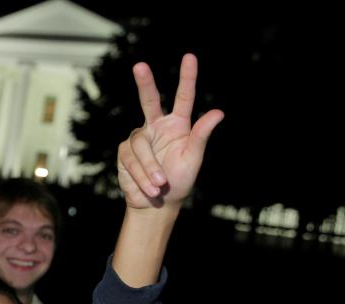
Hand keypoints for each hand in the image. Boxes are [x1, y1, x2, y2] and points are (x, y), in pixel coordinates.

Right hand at [117, 53, 223, 208]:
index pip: (183, 98)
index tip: (189, 57)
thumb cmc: (179, 181)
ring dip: (150, 167)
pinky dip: (140, 175)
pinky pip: (131, 159)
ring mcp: (139, 138)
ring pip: (140, 144)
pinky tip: (148, 187)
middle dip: (145, 83)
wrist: (156, 204)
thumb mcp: (193, 158)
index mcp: (178, 125)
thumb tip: (219, 112)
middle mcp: (156, 126)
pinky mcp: (125, 152)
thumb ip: (201, 135)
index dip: (187, 78)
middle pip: (149, 100)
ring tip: (159, 184)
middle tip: (139, 66)